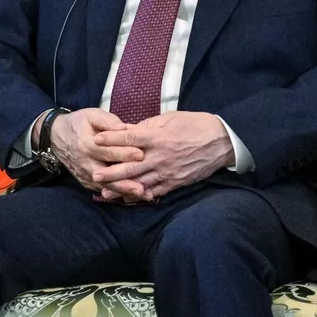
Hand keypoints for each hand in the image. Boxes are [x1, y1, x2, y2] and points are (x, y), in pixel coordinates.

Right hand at [48, 107, 143, 192]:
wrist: (55, 136)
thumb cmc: (78, 124)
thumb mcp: (91, 115)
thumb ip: (109, 121)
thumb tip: (125, 128)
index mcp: (86, 144)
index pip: (106, 151)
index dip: (124, 153)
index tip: (141, 154)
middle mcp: (84, 162)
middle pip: (104, 175)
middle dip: (124, 182)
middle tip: (142, 186)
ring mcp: (83, 173)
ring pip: (103, 185)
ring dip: (122, 191)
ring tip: (140, 194)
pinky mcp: (84, 180)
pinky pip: (100, 189)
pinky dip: (115, 193)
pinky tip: (131, 195)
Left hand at [90, 111, 233, 202]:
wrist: (223, 142)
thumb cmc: (195, 125)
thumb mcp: (170, 118)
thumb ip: (147, 125)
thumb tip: (125, 130)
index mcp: (158, 137)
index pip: (129, 139)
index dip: (111, 139)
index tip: (95, 140)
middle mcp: (161, 156)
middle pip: (130, 165)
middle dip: (110, 172)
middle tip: (94, 175)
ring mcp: (168, 171)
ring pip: (140, 182)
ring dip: (121, 188)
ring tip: (105, 193)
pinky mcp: (175, 182)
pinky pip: (155, 191)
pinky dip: (141, 196)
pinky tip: (128, 199)